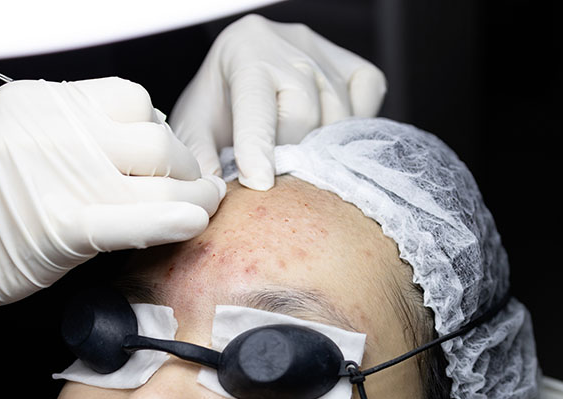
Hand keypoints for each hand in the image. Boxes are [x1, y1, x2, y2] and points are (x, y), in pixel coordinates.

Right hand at [0, 77, 224, 390]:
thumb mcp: (7, 150)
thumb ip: (67, 143)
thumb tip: (137, 156)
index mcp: (38, 101)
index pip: (130, 98)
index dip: (158, 132)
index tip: (164, 164)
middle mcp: (50, 125)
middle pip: (154, 129)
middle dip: (183, 163)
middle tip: (190, 192)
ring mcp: (54, 172)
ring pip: (158, 164)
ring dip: (191, 189)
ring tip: (196, 209)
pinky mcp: (56, 225)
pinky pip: (135, 215)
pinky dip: (174, 217)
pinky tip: (192, 223)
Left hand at [169, 14, 386, 190]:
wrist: (247, 66)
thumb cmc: (220, 100)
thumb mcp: (195, 123)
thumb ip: (199, 154)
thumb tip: (212, 189)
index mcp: (243, 53)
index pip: (256, 105)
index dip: (258, 147)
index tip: (259, 183)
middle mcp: (288, 46)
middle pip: (303, 113)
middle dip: (289, 153)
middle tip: (277, 171)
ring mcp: (326, 55)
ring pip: (337, 116)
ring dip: (320, 147)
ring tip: (298, 154)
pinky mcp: (356, 66)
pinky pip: (367, 101)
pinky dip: (352, 127)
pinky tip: (326, 135)